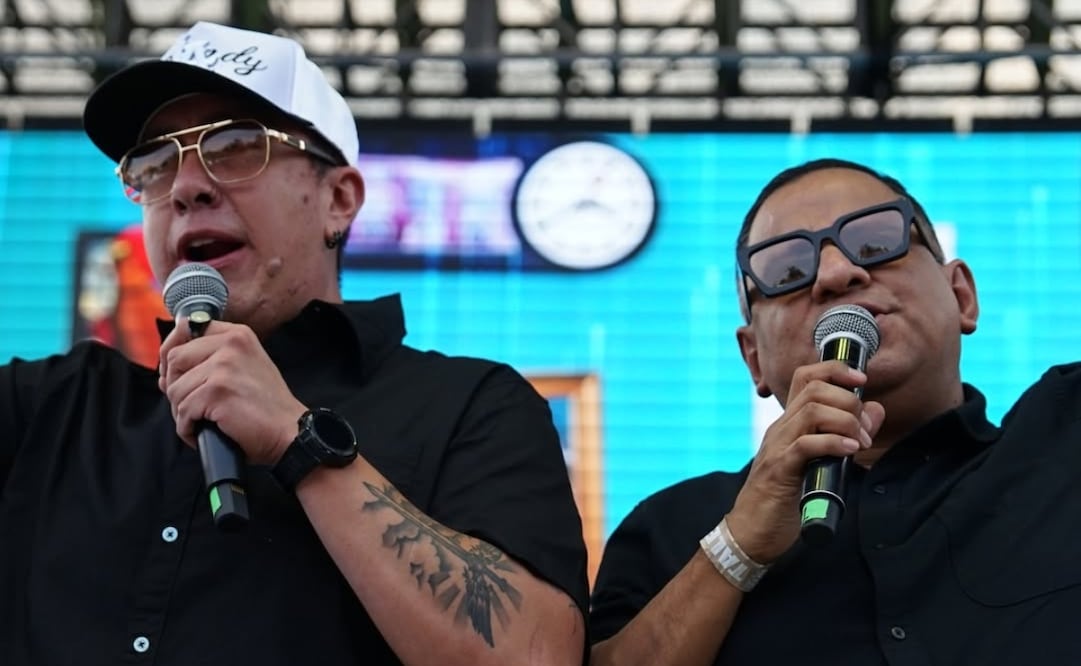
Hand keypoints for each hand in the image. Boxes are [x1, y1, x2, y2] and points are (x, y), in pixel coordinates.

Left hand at [158, 318, 306, 463]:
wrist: (289, 433)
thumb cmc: (265, 407)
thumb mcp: (243, 368)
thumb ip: (210, 359)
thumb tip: (165, 371)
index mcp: (237, 334)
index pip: (185, 330)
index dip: (172, 356)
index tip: (176, 376)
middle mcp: (231, 344)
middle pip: (174, 359)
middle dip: (175, 387)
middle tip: (191, 406)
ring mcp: (224, 366)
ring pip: (175, 389)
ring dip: (182, 413)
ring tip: (202, 422)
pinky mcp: (217, 391)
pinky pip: (183, 411)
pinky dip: (187, 429)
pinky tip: (202, 433)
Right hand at [726, 361, 885, 563]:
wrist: (752, 530)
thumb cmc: (784, 499)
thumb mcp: (821, 461)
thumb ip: (846, 434)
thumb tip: (874, 410)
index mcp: (789, 423)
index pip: (806, 376)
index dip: (835, 370)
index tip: (862, 380)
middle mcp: (781, 428)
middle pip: (814, 389)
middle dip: (850, 402)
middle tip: (865, 431)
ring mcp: (778, 446)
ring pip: (812, 410)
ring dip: (846, 421)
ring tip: (859, 444)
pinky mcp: (780, 469)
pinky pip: (806, 443)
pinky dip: (834, 442)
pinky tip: (849, 451)